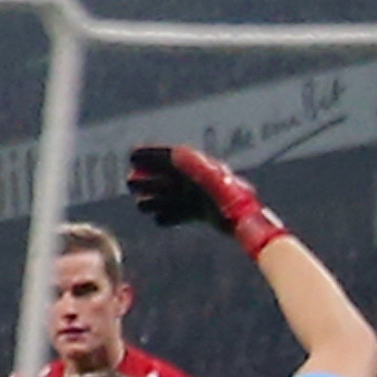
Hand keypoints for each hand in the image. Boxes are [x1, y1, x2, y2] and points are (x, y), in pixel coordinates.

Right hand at [127, 143, 288, 258]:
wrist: (247, 224)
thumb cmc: (232, 201)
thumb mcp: (212, 180)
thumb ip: (195, 166)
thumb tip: (177, 151)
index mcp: (202, 168)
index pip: (172, 157)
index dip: (151, 154)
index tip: (132, 154)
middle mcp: (201, 181)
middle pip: (170, 177)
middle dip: (149, 178)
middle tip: (129, 181)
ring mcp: (203, 197)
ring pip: (173, 195)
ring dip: (155, 198)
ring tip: (138, 204)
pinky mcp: (206, 213)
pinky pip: (183, 212)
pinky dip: (169, 215)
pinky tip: (158, 220)